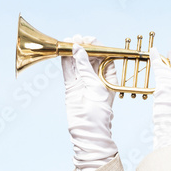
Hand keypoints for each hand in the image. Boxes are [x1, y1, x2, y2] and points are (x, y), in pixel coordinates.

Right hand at [61, 35, 118, 170]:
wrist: (87, 131)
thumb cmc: (98, 112)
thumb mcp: (95, 86)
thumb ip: (85, 67)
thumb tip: (79, 49)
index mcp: (108, 77)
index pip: (104, 56)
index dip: (97, 46)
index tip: (89, 39)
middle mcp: (95, 78)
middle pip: (89, 56)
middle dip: (83, 46)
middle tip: (77, 38)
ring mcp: (82, 82)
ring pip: (77, 61)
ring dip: (72, 51)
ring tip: (67, 40)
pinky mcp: (71, 86)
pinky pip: (68, 70)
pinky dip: (65, 60)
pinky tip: (62, 50)